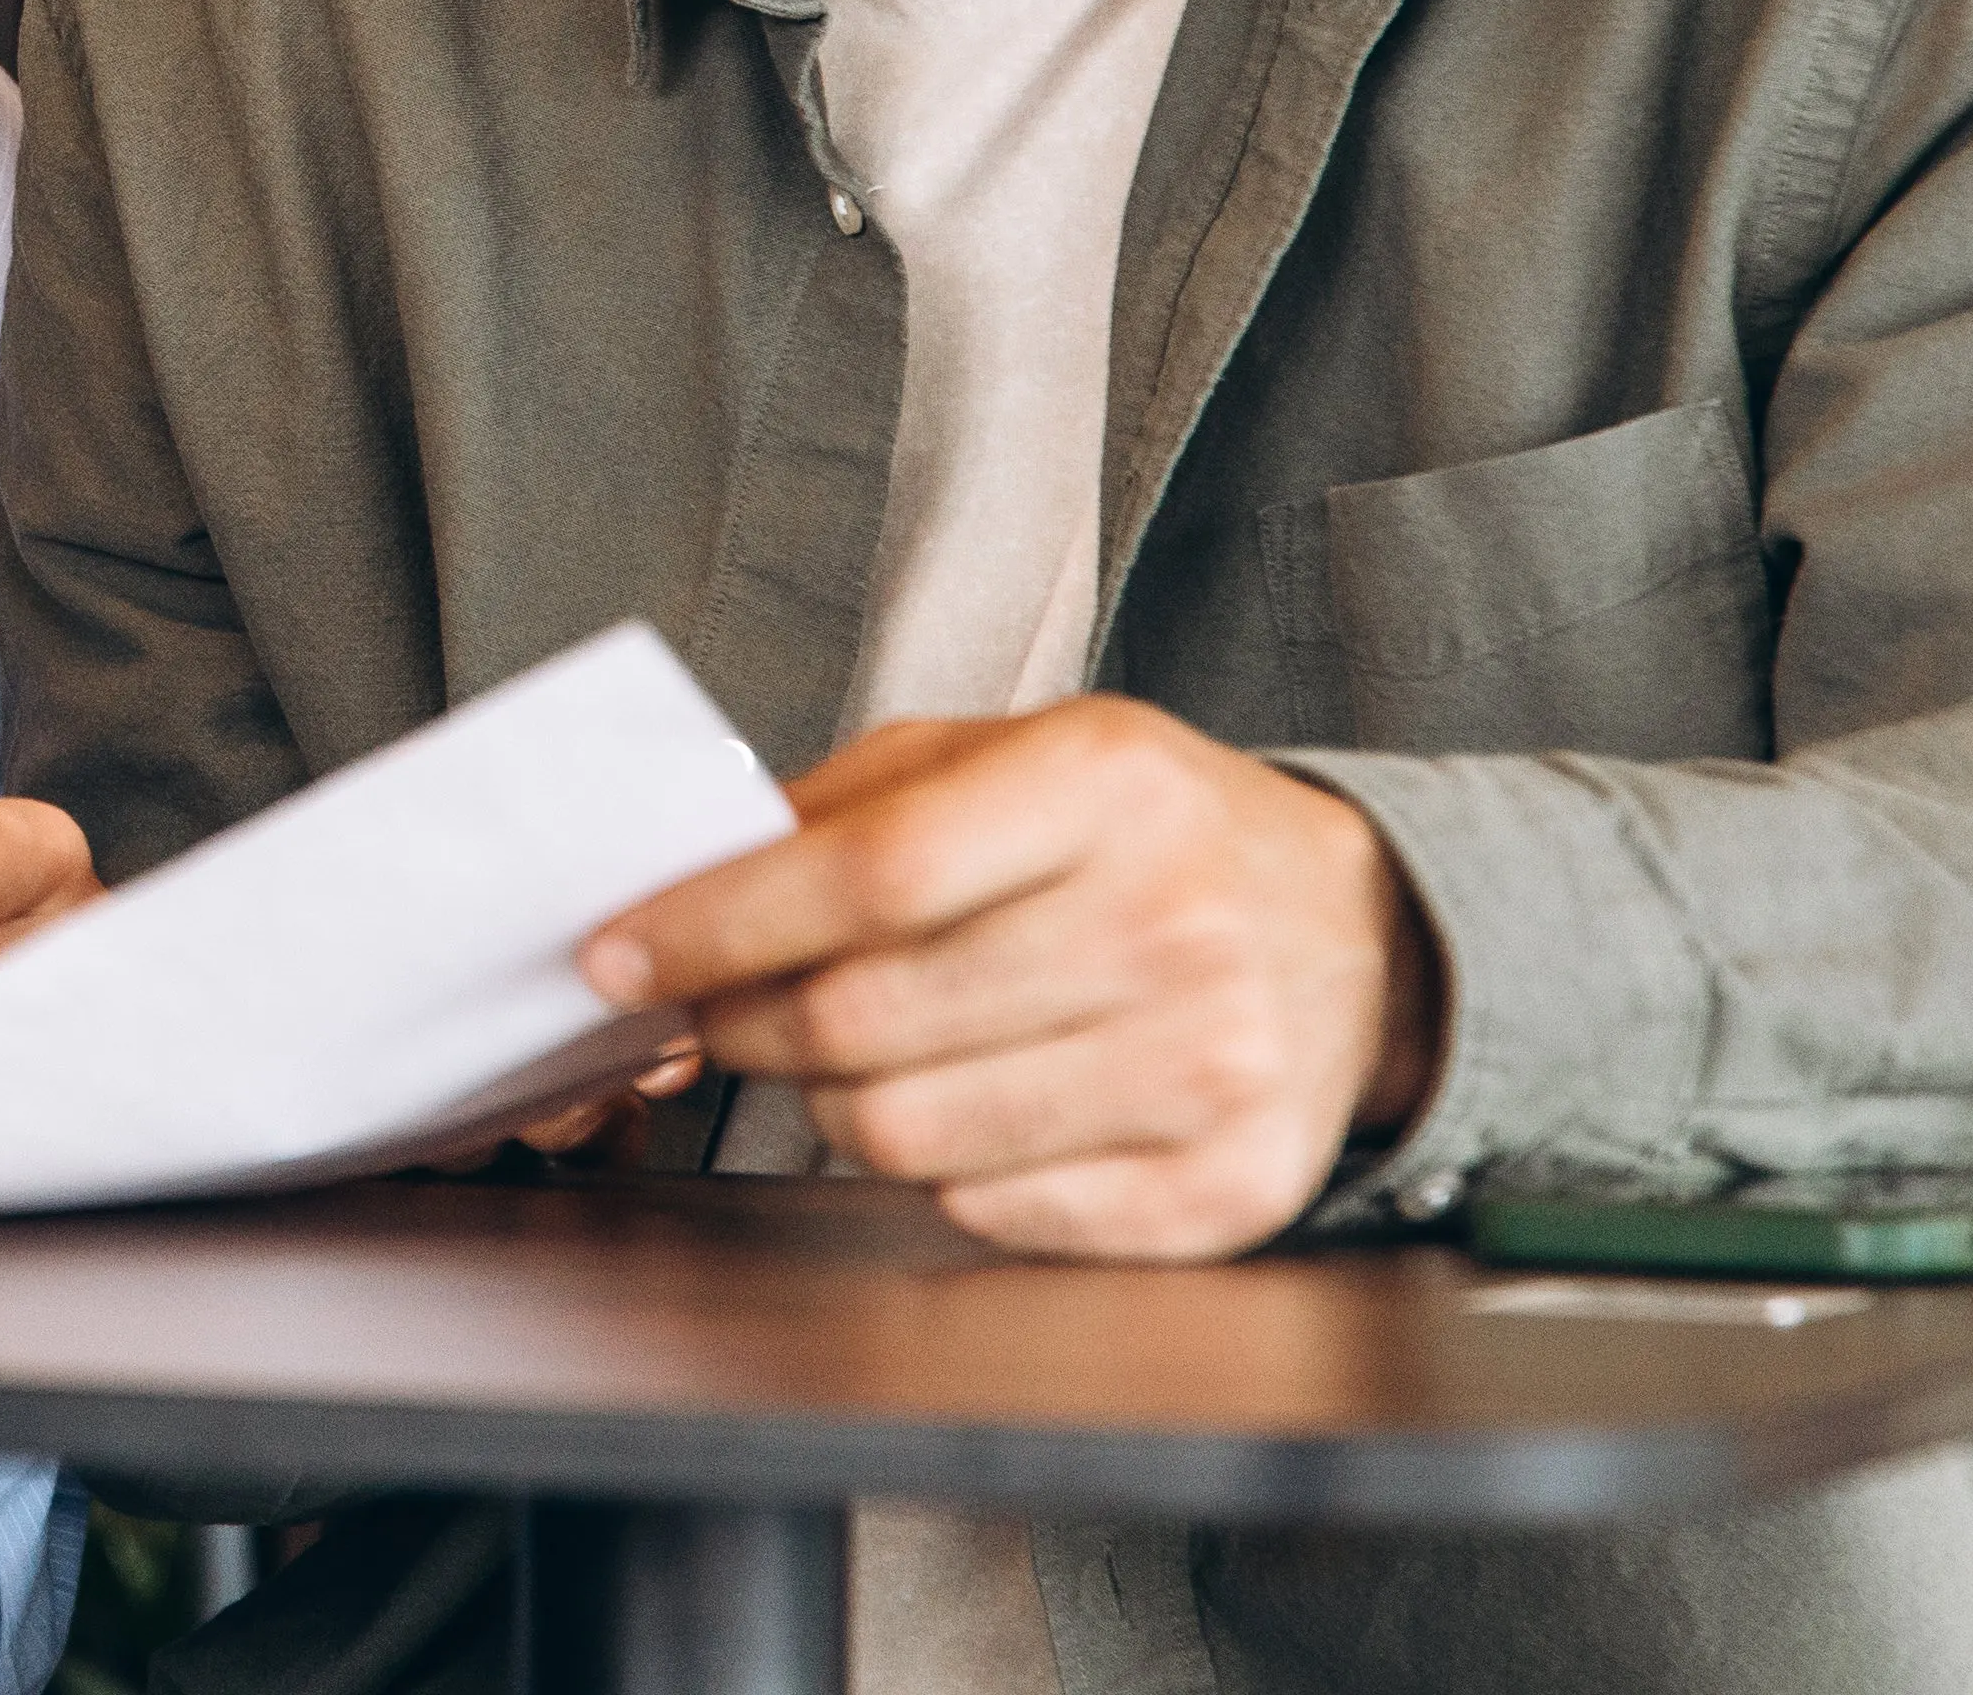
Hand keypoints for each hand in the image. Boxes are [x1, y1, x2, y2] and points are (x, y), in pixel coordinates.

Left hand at [578, 698, 1446, 1260]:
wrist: (1357, 935)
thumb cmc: (1147, 835)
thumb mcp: (1013, 757)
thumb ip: (847, 805)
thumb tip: (682, 879)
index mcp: (1105, 784)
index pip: (865, 874)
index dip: (714, 925)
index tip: (616, 954)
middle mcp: (1170, 925)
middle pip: (868, 1019)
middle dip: (747, 1024)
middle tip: (717, 1011)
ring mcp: (1209, 1069)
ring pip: (909, 1134)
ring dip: (831, 1104)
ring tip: (848, 1056)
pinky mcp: (1223, 1188)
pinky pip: (993, 1214)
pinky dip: (941, 1172)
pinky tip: (966, 1107)